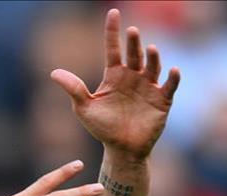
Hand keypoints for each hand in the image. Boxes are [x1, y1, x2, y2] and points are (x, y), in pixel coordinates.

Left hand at [51, 9, 179, 160]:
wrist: (122, 149)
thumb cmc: (102, 128)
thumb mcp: (84, 108)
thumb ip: (74, 89)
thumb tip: (53, 72)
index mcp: (114, 75)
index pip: (113, 48)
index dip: (112, 31)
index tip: (113, 12)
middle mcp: (133, 77)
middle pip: (134, 54)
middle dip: (134, 43)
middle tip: (132, 31)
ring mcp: (149, 87)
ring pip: (152, 67)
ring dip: (153, 57)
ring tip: (151, 48)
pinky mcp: (162, 100)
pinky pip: (169, 86)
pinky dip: (172, 78)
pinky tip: (173, 70)